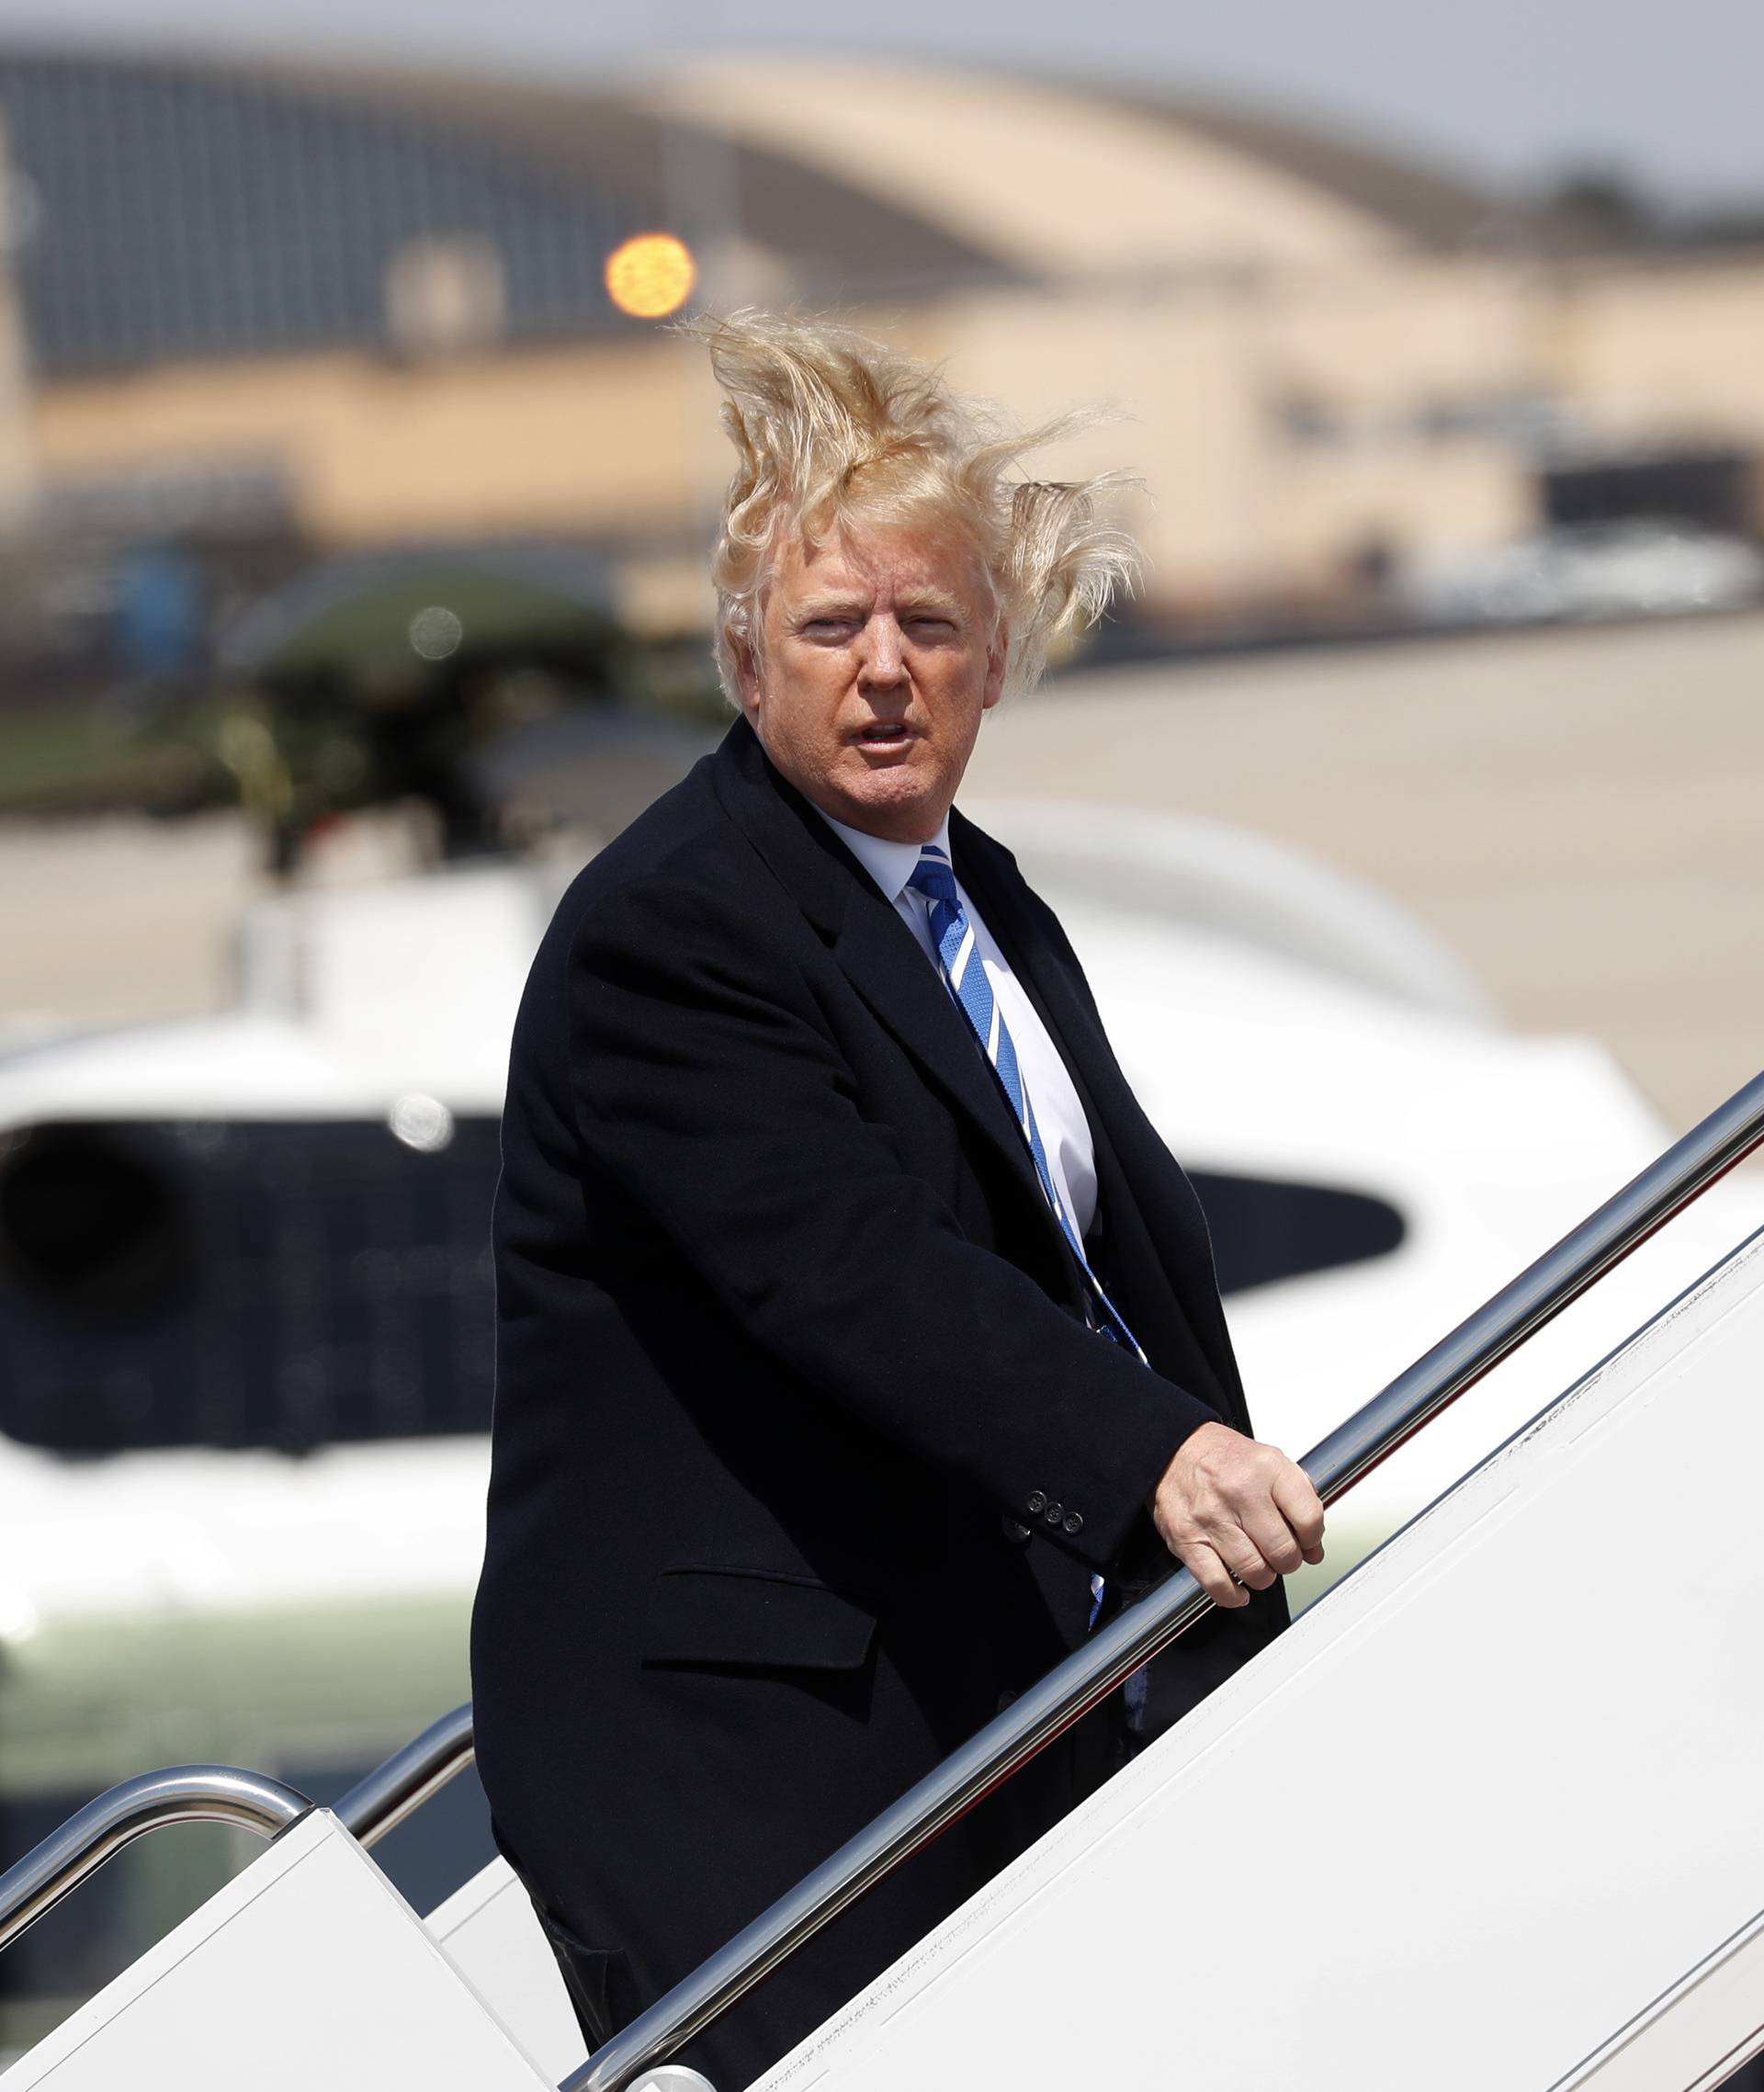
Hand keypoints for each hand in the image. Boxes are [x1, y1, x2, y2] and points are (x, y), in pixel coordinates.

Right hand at [1150, 1422, 1324, 1608]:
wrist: (1174, 1450)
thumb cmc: (1224, 1459)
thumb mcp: (1271, 1462)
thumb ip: (1299, 1501)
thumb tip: (1313, 1548)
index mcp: (1266, 1469)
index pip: (1309, 1518)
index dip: (1313, 1538)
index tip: (1307, 1541)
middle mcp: (1239, 1491)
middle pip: (1283, 1551)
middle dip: (1289, 1561)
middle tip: (1281, 1555)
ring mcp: (1211, 1517)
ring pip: (1254, 1571)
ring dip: (1263, 1577)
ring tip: (1259, 1565)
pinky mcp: (1186, 1538)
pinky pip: (1217, 1583)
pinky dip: (1232, 1595)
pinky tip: (1238, 1589)